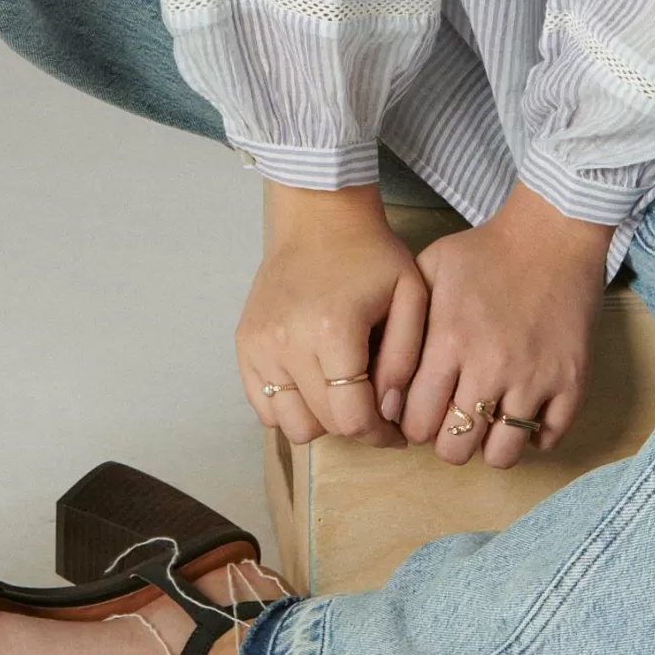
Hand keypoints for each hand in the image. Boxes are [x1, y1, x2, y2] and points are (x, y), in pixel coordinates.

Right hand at [235, 182, 425, 448]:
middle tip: (375, 412)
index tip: (396, 430)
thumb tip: (388, 412)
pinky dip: (290, 409)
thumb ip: (404, 359)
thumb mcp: (410, 298)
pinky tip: (314, 386)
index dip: (380, 434)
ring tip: (342, 396)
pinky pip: (263, 406)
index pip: (353, 418)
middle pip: (323, 424)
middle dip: (357, 427)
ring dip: (321, 421)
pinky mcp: (245, 344)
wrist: (320, 219)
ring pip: (290, 424)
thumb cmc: (372, 257)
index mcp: (333, 331)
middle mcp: (287, 342)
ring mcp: (259, 345)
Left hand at [379, 182, 611, 465]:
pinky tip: (523, 413)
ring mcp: (534, 378)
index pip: (416, 421)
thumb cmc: (486, 251)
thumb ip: (403, 322)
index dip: (413, 425)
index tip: (420, 414)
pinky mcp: (571, 382)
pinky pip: (549, 438)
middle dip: (447, 442)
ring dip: (489, 446)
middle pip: (455, 448)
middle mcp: (490, 367)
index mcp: (449, 342)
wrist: (552, 234)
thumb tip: (382, 376)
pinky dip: (534, 435)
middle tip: (452, 422)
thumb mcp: (430, 269)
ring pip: (502, 454)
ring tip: (487, 423)